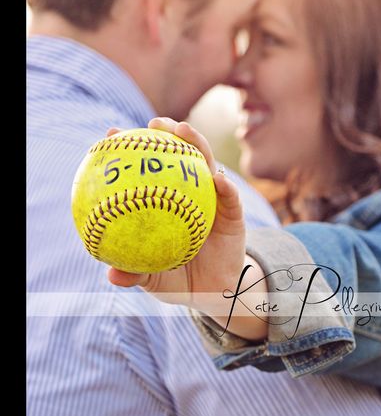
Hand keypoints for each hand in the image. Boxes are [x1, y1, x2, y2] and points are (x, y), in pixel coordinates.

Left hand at [107, 118, 246, 308]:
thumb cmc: (178, 279)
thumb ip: (135, 274)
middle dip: (169, 132)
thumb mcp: (153, 279)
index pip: (147, 169)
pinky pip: (231, 198)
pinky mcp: (234, 213)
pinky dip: (226, 187)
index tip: (112, 135)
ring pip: (207, 165)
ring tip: (185, 132)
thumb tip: (111, 275)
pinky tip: (218, 180)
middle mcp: (189, 193)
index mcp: (166, 200)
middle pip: (180, 155)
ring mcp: (213, 199)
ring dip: (198, 144)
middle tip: (154, 123)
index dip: (130, 149)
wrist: (213, 292)